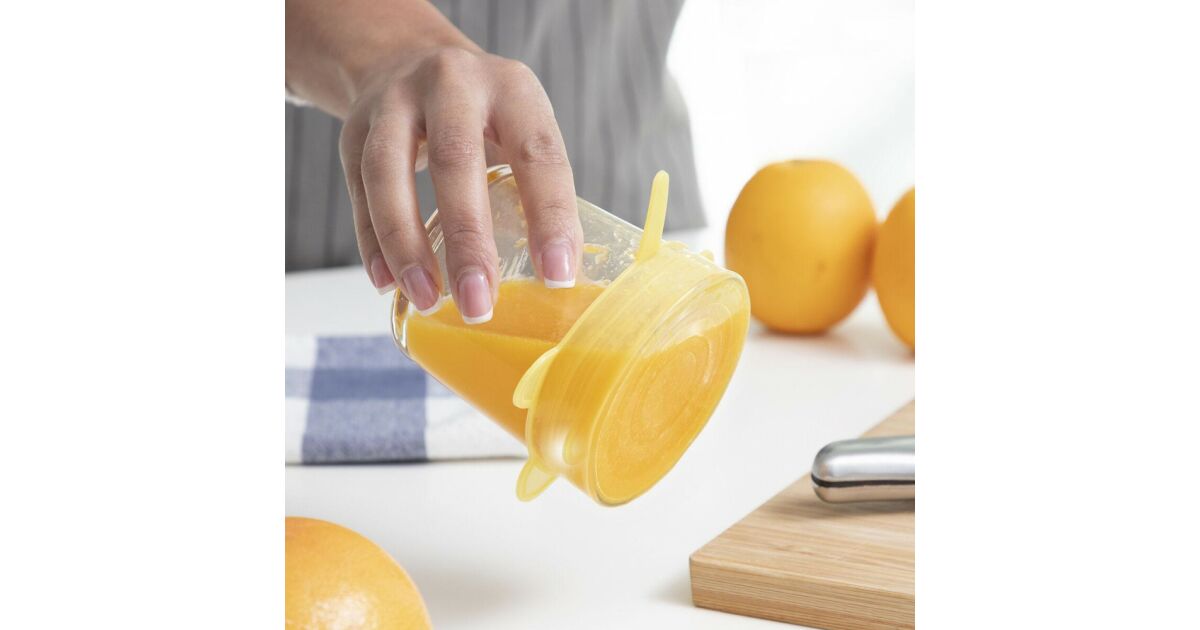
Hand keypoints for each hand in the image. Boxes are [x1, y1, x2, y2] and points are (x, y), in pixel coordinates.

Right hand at [338, 47, 582, 322]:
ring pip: (388, 173)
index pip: (538, 152)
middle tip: (479, 304)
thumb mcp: (520, 127)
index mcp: (512, 88)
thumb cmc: (482, 114)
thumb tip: (556, 280)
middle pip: (455, 160)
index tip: (557, 276)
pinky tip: (386, 282)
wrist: (406, 58)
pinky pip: (358, 191)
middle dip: (467, 240)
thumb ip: (537, 188)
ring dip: (407, 246)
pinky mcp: (353, 129)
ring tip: (428, 299)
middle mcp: (451, 84)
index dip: (550, 215)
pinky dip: (371, 241)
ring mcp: (394, 102)